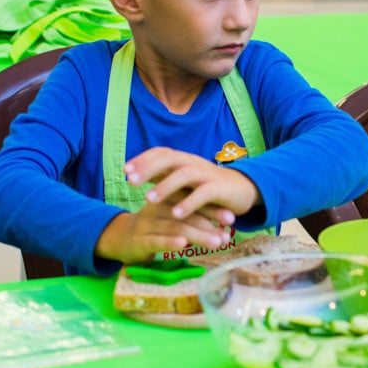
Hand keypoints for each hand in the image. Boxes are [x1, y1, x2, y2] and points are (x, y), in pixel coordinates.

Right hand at [95, 198, 231, 264]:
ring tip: (216, 242)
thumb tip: (222, 227)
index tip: (232, 218)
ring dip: (197, 235)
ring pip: (175, 227)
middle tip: (228, 234)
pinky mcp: (138, 241)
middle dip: (209, 224)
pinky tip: (183, 245)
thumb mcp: (170, 217)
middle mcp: (157, 208)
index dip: (212, 208)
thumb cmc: (152, 228)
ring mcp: (147, 224)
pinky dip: (169, 242)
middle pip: (186, 214)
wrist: (117, 237)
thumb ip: (191, 217)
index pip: (192, 200)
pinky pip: (155, 241)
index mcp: (166, 198)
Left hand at [124, 147, 260, 219]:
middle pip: (169, 158)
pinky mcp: (220, 188)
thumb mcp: (185, 181)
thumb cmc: (208, 187)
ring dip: (165, 186)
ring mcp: (207, 174)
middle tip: (130, 182)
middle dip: (148, 168)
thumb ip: (165, 177)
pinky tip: (176, 214)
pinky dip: (189, 203)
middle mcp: (194, 163)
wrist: (243, 190)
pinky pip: (203, 193)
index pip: (161, 153)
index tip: (124, 170)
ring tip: (148, 200)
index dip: (143, 159)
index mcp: (184, 160)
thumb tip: (137, 176)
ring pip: (184, 174)